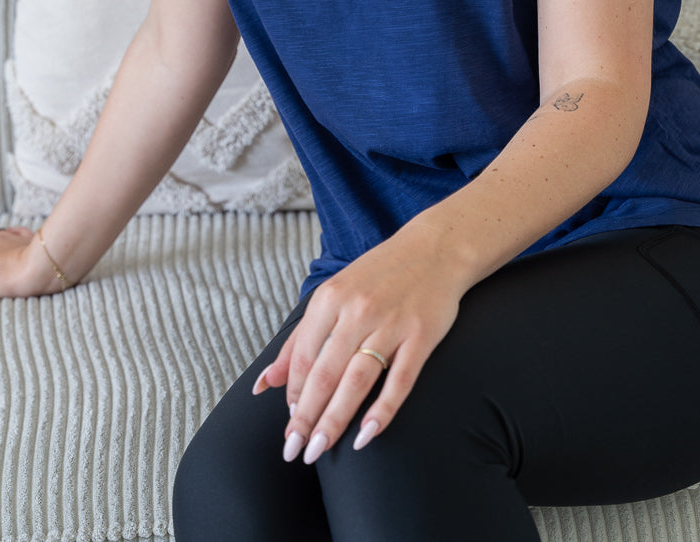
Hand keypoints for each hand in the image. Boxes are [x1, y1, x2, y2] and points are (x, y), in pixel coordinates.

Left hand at [253, 230, 463, 464]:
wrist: (435, 248)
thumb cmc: (379, 275)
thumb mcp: (333, 295)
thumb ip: (299, 341)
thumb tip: (264, 384)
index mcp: (330, 298)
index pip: (304, 358)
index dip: (293, 396)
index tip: (289, 427)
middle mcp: (358, 310)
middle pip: (325, 373)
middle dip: (306, 418)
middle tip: (295, 452)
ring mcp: (391, 324)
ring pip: (357, 380)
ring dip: (335, 419)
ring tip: (319, 449)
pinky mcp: (421, 336)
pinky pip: (400, 379)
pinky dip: (383, 410)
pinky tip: (367, 434)